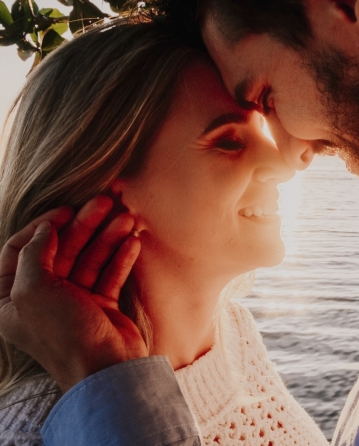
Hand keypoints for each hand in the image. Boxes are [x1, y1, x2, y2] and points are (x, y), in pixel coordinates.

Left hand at [0, 196, 145, 391]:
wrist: (105, 369)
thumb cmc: (62, 334)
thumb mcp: (34, 290)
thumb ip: (35, 253)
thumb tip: (47, 227)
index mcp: (11, 298)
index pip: (20, 249)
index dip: (43, 226)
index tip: (66, 210)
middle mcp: (40, 298)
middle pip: (60, 250)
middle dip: (83, 225)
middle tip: (104, 203)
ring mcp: (73, 302)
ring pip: (88, 259)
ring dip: (108, 237)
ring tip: (127, 218)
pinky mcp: (101, 306)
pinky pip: (109, 274)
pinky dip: (120, 257)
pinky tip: (133, 241)